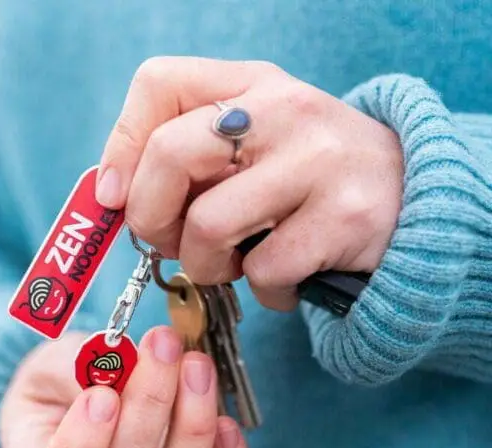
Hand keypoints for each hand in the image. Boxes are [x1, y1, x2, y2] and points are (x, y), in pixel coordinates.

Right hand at [0, 327, 250, 447]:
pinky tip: (226, 420)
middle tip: (163, 345)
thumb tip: (116, 364)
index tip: (99, 396)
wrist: (87, 393)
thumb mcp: (50, 365)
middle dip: (149, 404)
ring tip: (195, 365)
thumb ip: (74, 369)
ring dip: (191, 422)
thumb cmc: (59, 385)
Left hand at [96, 57, 403, 310]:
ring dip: (206, 265)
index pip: (161, 83)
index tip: (114, 195)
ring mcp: (318, 160)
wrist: (409, 200)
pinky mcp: (345, 216)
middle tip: (170, 243)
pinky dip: (261, 290)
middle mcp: (283, 110)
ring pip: (209, 226)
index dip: (122, 145)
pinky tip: (283, 278)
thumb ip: (185, 159)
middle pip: (171, 155)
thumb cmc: (302, 181)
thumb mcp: (249, 146)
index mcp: (250, 84)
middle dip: (151, 218)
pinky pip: (263, 270)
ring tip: (236, 262)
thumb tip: (110, 197)